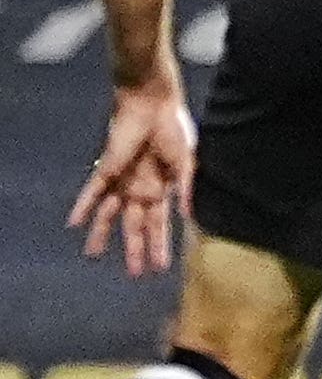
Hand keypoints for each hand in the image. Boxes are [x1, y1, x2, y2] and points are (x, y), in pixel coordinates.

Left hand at [70, 75, 194, 276]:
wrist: (154, 104)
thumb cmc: (174, 129)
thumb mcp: (187, 162)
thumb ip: (187, 188)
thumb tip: (189, 216)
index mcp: (163, 189)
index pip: (161, 224)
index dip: (161, 245)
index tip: (162, 267)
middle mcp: (141, 189)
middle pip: (136, 226)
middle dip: (136, 249)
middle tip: (135, 274)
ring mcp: (122, 181)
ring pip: (110, 214)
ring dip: (102, 235)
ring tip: (92, 255)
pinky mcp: (107, 169)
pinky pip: (93, 192)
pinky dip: (83, 207)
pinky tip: (74, 224)